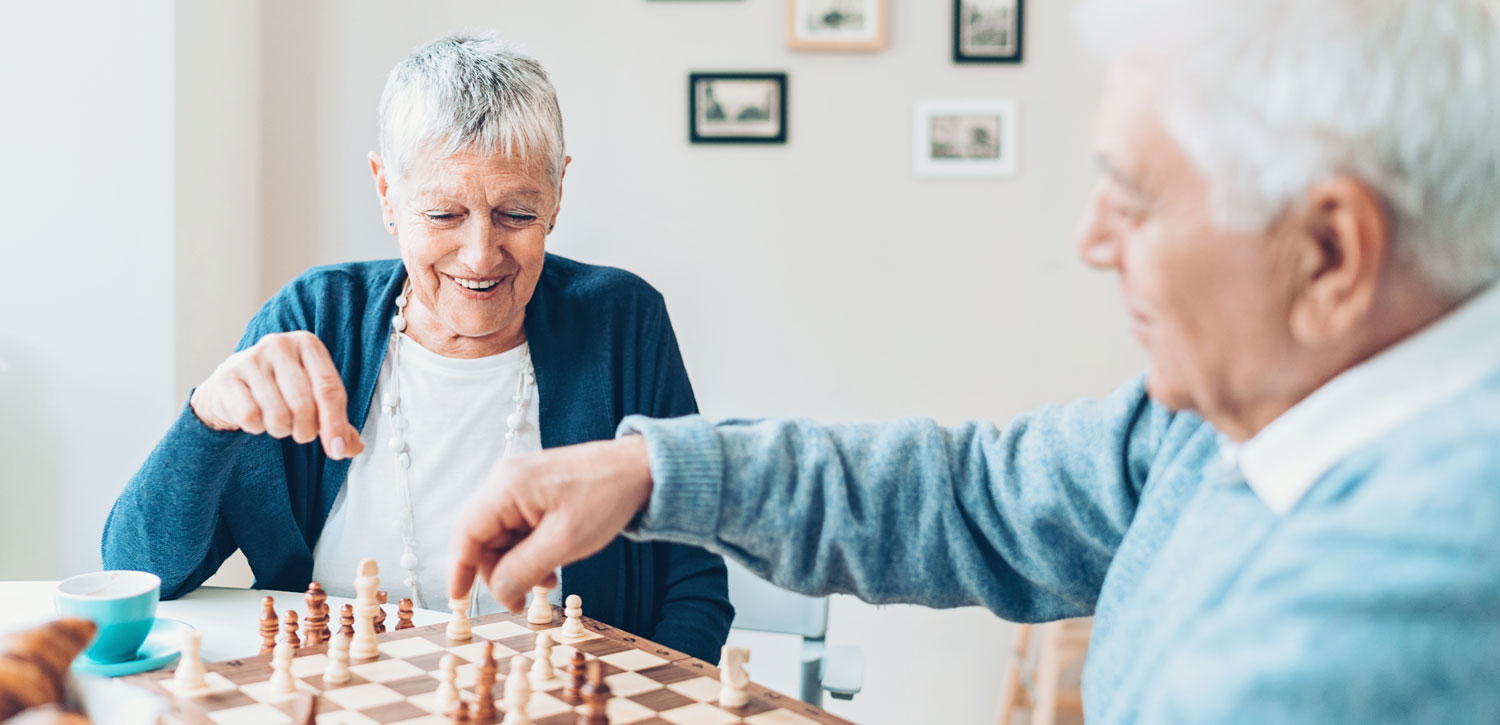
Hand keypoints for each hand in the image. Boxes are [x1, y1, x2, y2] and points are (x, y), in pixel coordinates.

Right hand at [189, 331, 365, 459]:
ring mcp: (250, 359)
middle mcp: (279, 345)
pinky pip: (251, 418)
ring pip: (278, 415)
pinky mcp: (227, 377)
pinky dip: (257, 427)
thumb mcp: (313, 397)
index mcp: (308, 344)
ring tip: (278, 421)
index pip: (329, 388)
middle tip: (302, 433)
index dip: (335, 424)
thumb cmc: (280, 389)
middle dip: (306, 431)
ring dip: (281, 430)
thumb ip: (337, 422)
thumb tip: (353, 448)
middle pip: (304, 404)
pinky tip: (256, 416)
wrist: (230, 386)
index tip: (337, 449)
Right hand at [448, 437, 653, 610]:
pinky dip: (529, 550)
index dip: (459, 570)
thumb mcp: (565, 542)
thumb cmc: (606, 498)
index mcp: (507, 487)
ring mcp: (520, 484)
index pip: (466, 534)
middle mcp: (506, 481)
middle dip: (500, 572)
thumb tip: (497, 593)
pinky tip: (551, 563)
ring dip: (518, 564)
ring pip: (501, 536)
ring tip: (549, 579)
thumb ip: (524, 569)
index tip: (458, 600)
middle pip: (482, 538)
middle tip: (525, 599)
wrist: (641, 469)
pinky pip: (518, 527)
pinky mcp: (534, 490)